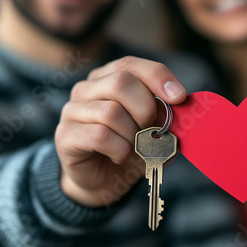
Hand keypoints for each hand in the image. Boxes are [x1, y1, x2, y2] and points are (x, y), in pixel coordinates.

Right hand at [55, 56, 186, 206]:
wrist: (103, 182)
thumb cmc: (129, 149)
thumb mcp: (154, 131)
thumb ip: (167, 116)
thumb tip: (181, 104)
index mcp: (108, 78)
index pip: (131, 64)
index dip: (158, 77)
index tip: (180, 97)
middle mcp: (86, 89)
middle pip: (120, 81)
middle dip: (145, 109)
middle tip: (148, 130)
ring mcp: (72, 110)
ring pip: (111, 111)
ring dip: (132, 135)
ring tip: (132, 147)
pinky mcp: (65, 135)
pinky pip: (100, 136)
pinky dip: (119, 149)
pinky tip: (119, 155)